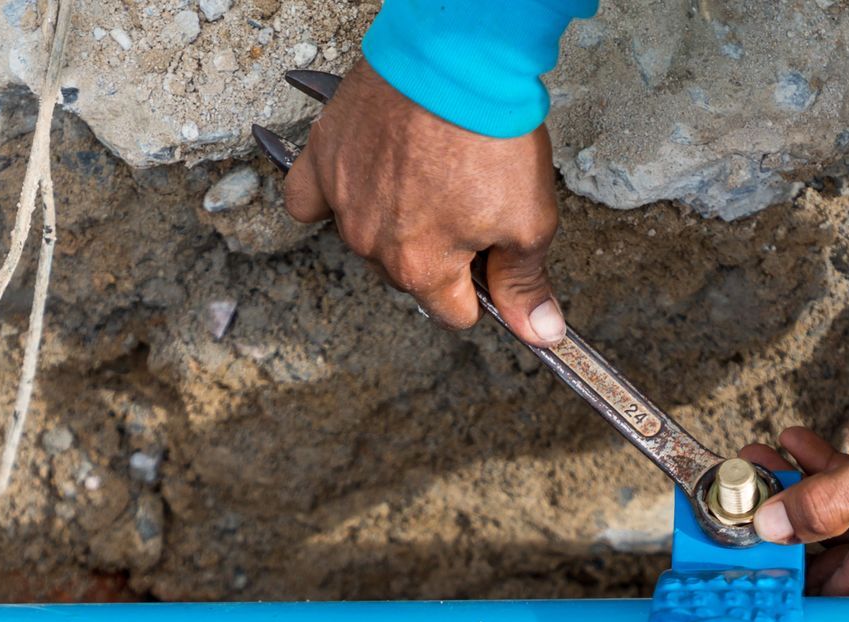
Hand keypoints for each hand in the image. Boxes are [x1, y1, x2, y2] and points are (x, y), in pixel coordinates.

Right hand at [282, 61, 566, 345]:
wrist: (456, 59)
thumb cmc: (491, 136)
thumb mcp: (530, 221)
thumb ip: (526, 284)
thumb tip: (540, 334)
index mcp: (421, 269)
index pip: (454, 313)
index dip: (482, 287)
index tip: (494, 254)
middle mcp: (372, 244)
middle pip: (410, 275)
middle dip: (439, 252)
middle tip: (467, 202)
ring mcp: (342, 202)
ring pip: (368, 238)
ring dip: (394, 220)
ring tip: (428, 175)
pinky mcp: (323, 159)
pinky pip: (307, 199)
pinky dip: (331, 198)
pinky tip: (360, 185)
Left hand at [742, 369, 848, 594]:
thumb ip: (821, 505)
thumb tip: (770, 528)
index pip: (819, 585)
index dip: (778, 564)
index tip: (742, 538)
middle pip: (825, 547)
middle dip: (780, 514)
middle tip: (746, 483)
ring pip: (841, 514)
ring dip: (801, 485)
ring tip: (764, 453)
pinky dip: (834, 470)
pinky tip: (801, 441)